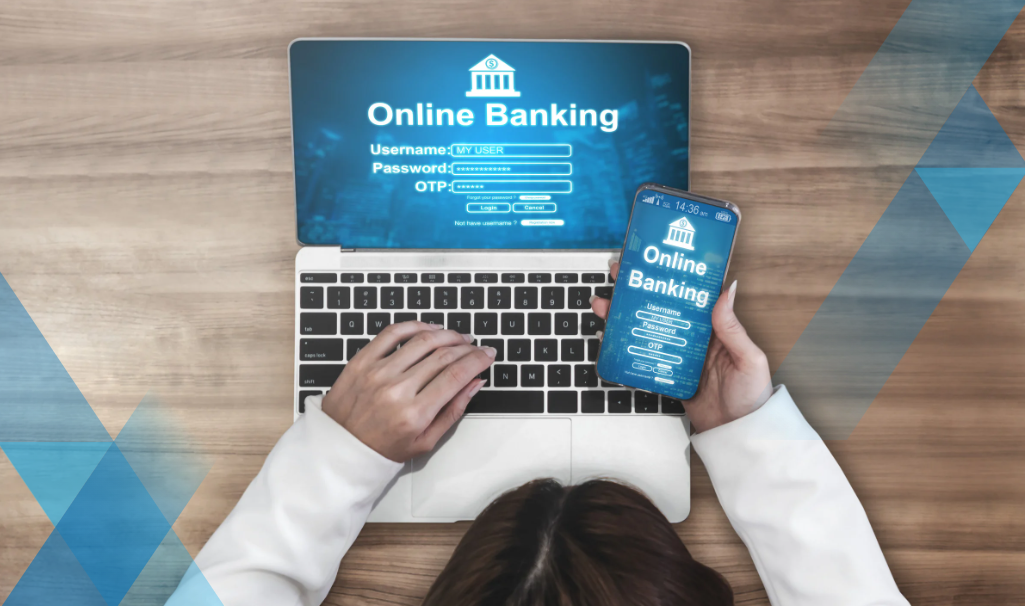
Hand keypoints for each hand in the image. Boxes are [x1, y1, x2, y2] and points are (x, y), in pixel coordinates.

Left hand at [318, 321, 495, 461]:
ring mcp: (377, 372)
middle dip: (467, 348)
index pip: (456, 376)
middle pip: (443, 356)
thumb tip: (474, 383)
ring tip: (457, 337)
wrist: (340, 448)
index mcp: (414, 414)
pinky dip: (414, 326)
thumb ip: (453, 411)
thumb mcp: (426, 442)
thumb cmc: (382, 448)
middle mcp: (396, 390)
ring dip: (446, 334)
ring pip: (422, 340)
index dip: (477, 361)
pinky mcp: (362, 361)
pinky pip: (392, 333)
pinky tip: (429, 329)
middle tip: (476, 347)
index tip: (487, 355)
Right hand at [591, 263, 771, 432]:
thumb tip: (727, 290)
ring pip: (646, 329)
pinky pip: (642, 357)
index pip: (689, 295)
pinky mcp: (666, 374)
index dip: (669, 278)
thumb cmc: (751, 397)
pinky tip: (609, 338)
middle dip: (636, 291)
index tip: (651, 262)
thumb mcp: (748, 359)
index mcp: (714, 328)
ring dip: (623, 315)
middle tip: (617, 276)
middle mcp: (693, 337)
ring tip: (604, 305)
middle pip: (661, 308)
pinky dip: (623, 347)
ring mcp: (677, 356)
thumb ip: (733, 328)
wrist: (737, 435)